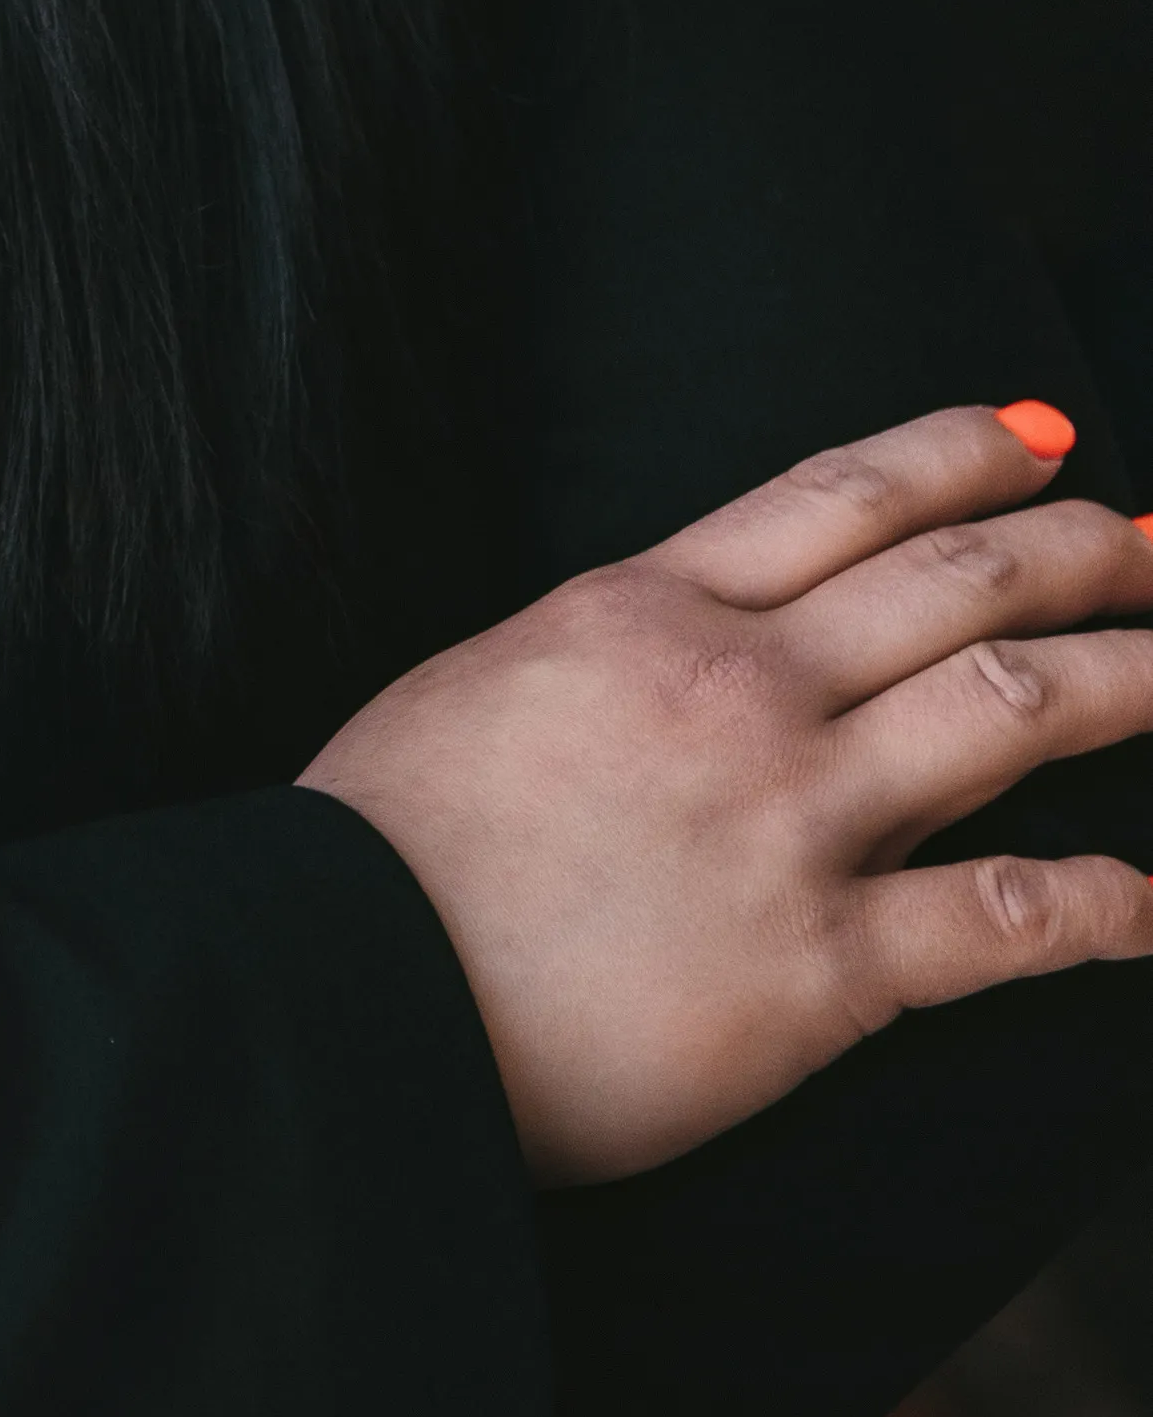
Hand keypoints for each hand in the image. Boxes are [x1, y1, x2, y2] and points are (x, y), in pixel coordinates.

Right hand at [298, 400, 1152, 1185]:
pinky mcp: (822, 968)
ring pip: (1012, 713)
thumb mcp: (487, 677)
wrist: (342, 981)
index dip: (962, 454)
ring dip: (1134, 681)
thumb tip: (658, 638)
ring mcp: (790, 820)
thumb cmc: (382, 844)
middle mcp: (739, 689)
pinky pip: (1007, 919)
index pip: (844, 496)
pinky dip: (1112, 908)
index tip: (1048, 436)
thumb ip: (600, 647)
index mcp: (647, 605)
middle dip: (1082, 553)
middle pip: (956, 585)